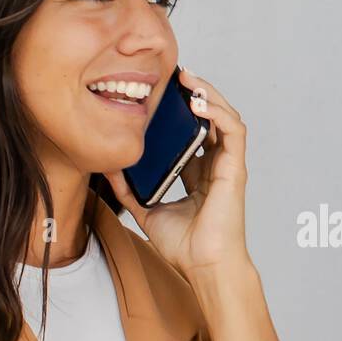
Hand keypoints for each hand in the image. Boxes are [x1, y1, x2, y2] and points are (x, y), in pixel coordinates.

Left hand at [105, 67, 252, 284]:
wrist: (203, 266)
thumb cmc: (184, 246)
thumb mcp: (147, 210)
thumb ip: (129, 190)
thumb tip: (107, 169)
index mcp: (199, 174)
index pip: (193, 131)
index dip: (181, 109)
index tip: (161, 92)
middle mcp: (215, 165)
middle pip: (210, 117)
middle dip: (195, 91)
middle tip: (174, 74)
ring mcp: (227, 166)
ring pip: (225, 117)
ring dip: (209, 94)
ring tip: (188, 78)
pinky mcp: (234, 169)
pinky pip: (233, 130)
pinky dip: (218, 112)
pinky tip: (198, 102)